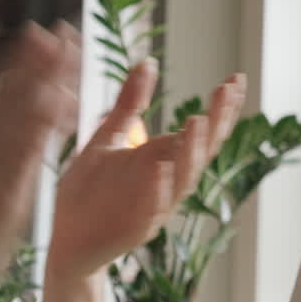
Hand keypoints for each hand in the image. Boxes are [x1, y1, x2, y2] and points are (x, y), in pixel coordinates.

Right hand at [0, 22, 79, 301]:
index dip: (18, 64)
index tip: (35, 37)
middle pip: (15, 96)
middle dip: (38, 61)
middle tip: (60, 29)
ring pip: (26, 115)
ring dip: (49, 80)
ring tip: (70, 50)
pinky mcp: (11, 195)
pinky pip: (32, 153)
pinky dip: (47, 124)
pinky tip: (65, 101)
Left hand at [47, 59, 246, 280]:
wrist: (65, 239)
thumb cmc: (89, 192)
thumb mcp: (108, 137)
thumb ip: (130, 103)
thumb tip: (149, 62)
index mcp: (163, 158)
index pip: (202, 131)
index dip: (221, 107)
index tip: (235, 79)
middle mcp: (166, 180)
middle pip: (200, 151)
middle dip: (216, 122)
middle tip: (225, 92)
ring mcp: (153, 205)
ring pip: (182, 179)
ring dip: (192, 152)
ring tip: (197, 120)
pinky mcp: (134, 227)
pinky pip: (151, 209)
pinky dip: (157, 190)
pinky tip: (159, 168)